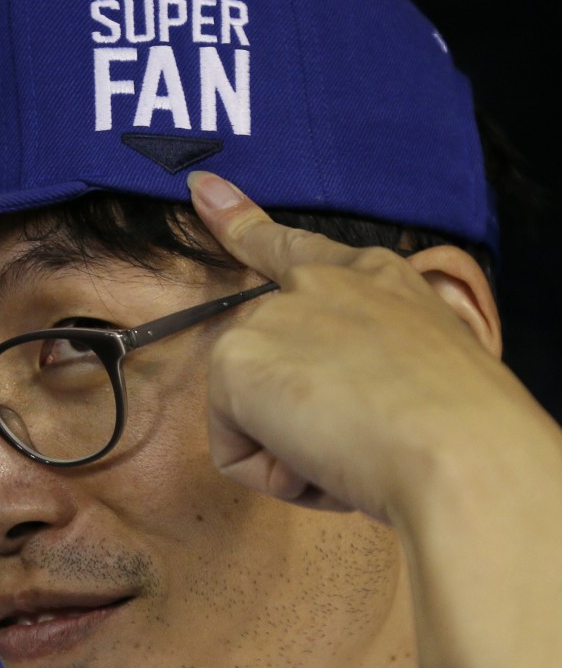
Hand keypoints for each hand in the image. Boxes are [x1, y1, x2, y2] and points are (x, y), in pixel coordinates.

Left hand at [187, 170, 519, 527]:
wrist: (459, 448)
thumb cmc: (466, 425)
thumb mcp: (429, 363)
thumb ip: (373, 360)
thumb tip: (335, 408)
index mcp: (373, 277)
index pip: (292, 248)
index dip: (242, 221)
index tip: (203, 190)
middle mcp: (315, 285)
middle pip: (270, 365)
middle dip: (303, 418)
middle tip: (367, 439)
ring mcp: (270, 318)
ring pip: (256, 417)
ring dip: (298, 454)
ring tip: (356, 450)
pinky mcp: (235, 361)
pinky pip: (235, 453)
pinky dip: (275, 478)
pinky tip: (322, 462)